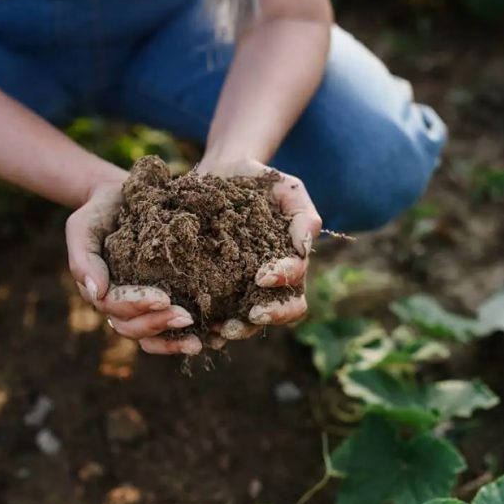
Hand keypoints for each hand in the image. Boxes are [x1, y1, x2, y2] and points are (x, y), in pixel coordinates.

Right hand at [65, 181, 202, 355]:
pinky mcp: (167, 300)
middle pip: (135, 329)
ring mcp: (144, 307)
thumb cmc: (100, 212)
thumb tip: (97, 294)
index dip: (138, 306)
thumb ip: (83, 259)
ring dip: (175, 341)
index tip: (163, 298)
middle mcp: (122, 306)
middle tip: (187, 318)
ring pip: (153, 337)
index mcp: (103, 293)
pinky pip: (174, 327)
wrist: (122, 198)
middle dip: (159, 325)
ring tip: (200, 341)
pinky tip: (214, 337)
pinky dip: (191, 335)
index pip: (117, 309)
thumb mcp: (83, 227)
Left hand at [194, 157, 322, 350]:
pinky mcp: (212, 289)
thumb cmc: (259, 182)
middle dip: (269, 316)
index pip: (296, 284)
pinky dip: (208, 327)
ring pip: (248, 322)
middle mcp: (268, 283)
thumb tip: (305, 248)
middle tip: (251, 314)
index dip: (283, 283)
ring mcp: (241, 289)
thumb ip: (303, 215)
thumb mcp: (287, 189)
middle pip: (280, 312)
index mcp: (289, 264)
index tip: (263, 275)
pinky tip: (199, 329)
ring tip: (221, 329)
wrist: (219, 174)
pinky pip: (214, 316)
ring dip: (239, 329)